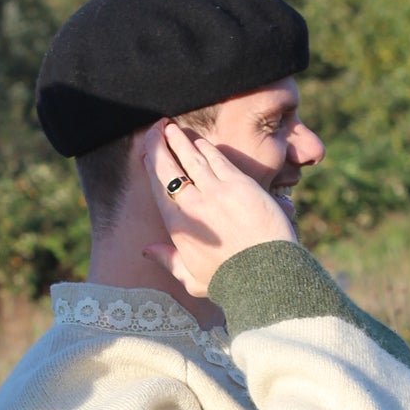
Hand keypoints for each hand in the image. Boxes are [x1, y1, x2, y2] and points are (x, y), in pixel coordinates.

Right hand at [141, 120, 295, 296]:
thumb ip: (167, 260)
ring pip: (193, 158)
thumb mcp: (191, 278)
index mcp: (177, 226)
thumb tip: (146, 250)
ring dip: (181, 141)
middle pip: (170, 168)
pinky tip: (200, 141)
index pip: (158, 187)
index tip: (147, 151)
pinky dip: (206, 148)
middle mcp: (192, 204)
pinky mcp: (239, 184)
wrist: (263, 275)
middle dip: (161, 145)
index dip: (151, 165)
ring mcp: (216, 191)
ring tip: (172, 128)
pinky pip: (217, 160)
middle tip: (156, 128)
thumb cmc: (228, 282)